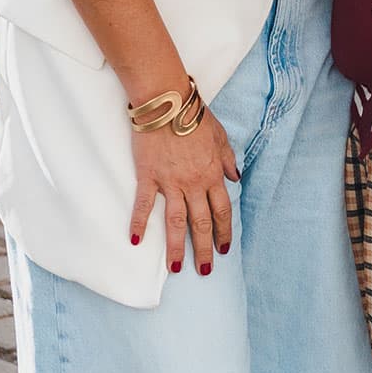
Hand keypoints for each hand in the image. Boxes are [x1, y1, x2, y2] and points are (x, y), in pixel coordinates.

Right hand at [129, 104, 239, 274]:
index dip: (224, 231)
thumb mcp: (220, 135)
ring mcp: (171, 182)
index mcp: (212, 174)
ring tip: (176, 268)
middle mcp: (194, 183)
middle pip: (201, 223)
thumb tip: (235, 178)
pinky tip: (136, 241)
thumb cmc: (194, 115)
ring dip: (177, 247)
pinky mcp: (149, 176)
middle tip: (205, 270)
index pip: (222, 210)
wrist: (168, 102)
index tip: (225, 249)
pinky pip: (145, 205)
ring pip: (176, 222)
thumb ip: (227, 159)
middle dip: (204, 249)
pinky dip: (139, 223)